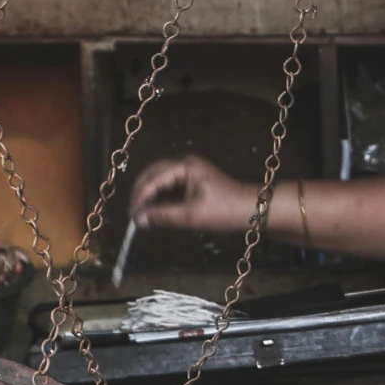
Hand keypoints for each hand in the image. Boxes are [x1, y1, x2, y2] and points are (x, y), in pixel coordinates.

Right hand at [129, 155, 257, 234]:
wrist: (253, 211)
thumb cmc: (226, 210)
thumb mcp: (192, 216)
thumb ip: (164, 217)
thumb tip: (140, 220)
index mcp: (186, 166)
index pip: (153, 179)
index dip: (140, 197)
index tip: (132, 215)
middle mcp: (185, 164)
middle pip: (152, 175)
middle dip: (141, 194)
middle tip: (133, 215)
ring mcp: (189, 172)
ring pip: (159, 181)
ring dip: (150, 197)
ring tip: (142, 216)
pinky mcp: (192, 181)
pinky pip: (169, 187)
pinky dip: (160, 199)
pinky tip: (155, 212)